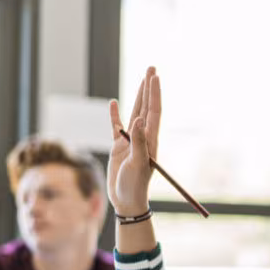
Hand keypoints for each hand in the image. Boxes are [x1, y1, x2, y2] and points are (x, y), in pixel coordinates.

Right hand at [108, 66, 161, 215]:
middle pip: (147, 107)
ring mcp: (131, 141)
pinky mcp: (119, 147)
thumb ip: (139, 142)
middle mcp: (143, 137)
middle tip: (151, 67)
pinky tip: (114, 102)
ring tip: (142, 79)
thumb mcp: (138, 163)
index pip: (153, 111)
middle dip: (149, 87)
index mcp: (150, 139)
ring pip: (135, 112)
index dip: (154, 93)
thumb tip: (140, 119)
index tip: (154, 76)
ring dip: (138, 96)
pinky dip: (115, 114)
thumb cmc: (134, 185)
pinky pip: (117, 126)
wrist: (127, 201)